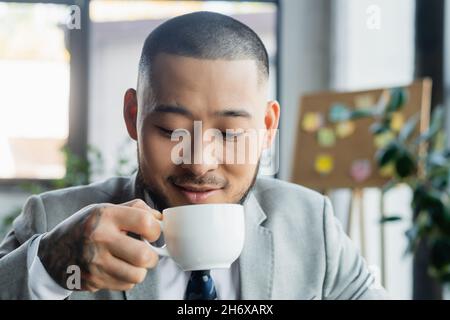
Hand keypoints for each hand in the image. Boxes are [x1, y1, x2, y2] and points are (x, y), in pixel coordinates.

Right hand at [38, 199, 161, 291]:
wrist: (51, 253)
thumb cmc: (86, 227)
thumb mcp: (105, 210)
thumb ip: (134, 209)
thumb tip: (160, 218)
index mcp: (105, 215)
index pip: (145, 222)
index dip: (156, 230)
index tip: (152, 234)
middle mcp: (99, 238)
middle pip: (144, 256)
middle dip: (152, 256)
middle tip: (147, 253)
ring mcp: (94, 262)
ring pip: (137, 275)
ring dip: (140, 270)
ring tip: (132, 262)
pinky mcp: (93, 281)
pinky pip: (125, 285)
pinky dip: (127, 279)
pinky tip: (118, 268)